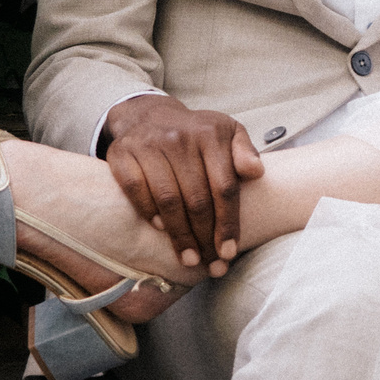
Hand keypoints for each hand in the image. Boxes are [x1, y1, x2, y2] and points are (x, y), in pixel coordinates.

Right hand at [101, 93, 263, 277]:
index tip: (229, 251)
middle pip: (197, 199)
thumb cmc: (196, 133)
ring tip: (189, 258)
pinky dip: (149, 212)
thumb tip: (256, 172)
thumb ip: (245, 152)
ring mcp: (149, 145)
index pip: (224, 187)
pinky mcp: (122, 154)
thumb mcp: (228, 132)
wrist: (150, 115)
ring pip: (168, 200)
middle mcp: (180, 139)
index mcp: (211, 135)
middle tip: (211, 264)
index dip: (228, 223)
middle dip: (205, 237)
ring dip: (180, 235)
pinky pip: (136, 190)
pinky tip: (161, 230)